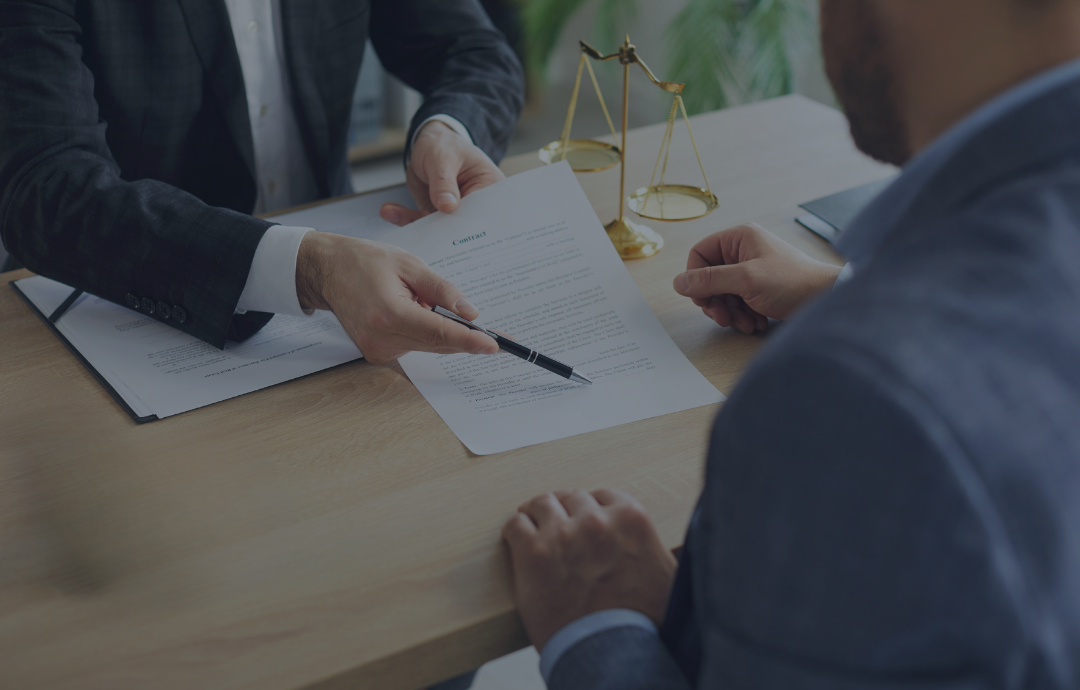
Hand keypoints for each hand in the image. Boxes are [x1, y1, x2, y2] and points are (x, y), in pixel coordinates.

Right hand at [295, 232, 498, 363]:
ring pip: (428, 346)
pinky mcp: (377, 354)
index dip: (470, 340)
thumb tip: (470, 312)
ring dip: (441, 331)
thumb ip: (442, 289)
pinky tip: (416, 312)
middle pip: (438, 344)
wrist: (328, 271)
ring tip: (428, 303)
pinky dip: (425, 333)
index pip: (439, 333)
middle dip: (466, 338)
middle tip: (495, 335)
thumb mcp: (409, 264)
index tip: (494, 345)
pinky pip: (415, 347)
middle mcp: (382, 339)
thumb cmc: (364, 262)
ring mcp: (377, 350)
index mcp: (389, 314)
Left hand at [379, 121, 504, 225]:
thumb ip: (444, 182)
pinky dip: (405, 218)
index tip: (450, 232)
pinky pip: (422, 222)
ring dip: (414, 222)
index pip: (483, 213)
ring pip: (439, 227)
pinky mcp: (437, 214)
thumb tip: (447, 206)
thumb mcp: (443, 158)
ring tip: (392, 213)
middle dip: (439, 232)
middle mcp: (475, 205)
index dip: (469, 225)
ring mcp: (455, 212)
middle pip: (462, 225)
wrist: (428, 144)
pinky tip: (389, 211)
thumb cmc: (444, 145)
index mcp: (490, 188)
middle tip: (417, 231)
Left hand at [501, 489, 677, 650]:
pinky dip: (514, 531)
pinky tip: (516, 541)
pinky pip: (516, 525)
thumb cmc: (641, 621)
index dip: (589, 509)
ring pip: (540, 504)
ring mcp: (563, 534)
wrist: (612, 654)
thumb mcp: (666, 573)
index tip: (581, 519)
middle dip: (563, 511)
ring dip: (536, 515)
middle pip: (569, 498)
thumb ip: (653, 546)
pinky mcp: (533, 552)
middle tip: (555, 525)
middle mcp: (596, 520)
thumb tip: (658, 542)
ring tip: (532, 526)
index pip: (602, 496)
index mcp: (630, 518)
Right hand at [673, 223, 842, 333]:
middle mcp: (744, 251)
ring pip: (723, 294)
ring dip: (731, 313)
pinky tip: (756, 323)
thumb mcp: (746, 280)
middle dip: (716, 302)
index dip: (696, 279)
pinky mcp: (759, 288)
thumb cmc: (793, 283)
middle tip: (724, 318)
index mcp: (739, 238)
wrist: (826, 300)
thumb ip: (709, 280)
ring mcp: (752, 270)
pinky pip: (738, 302)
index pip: (700, 254)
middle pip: (709, 278)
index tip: (703, 300)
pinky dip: (743, 315)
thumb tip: (678, 283)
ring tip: (747, 324)